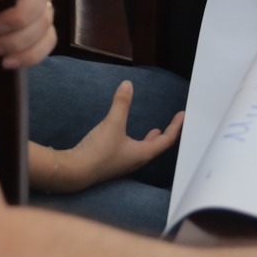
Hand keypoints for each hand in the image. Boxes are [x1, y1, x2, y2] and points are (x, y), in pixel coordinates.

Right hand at [37, 80, 183, 193]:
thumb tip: (128, 85)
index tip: (182, 116)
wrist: (74, 172)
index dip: (175, 127)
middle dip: (165, 135)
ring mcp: (123, 164)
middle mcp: (136, 161)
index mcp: (142, 154)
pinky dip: (136, 142)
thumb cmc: (98, 151)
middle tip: (173, 125)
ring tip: (154, 131)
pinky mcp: (112, 164)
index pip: (166, 140)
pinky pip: (131, 152)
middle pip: (156, 148)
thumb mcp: (112, 123)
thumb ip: (121, 104)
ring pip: (143, 151)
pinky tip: (127, 138)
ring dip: (150, 140)